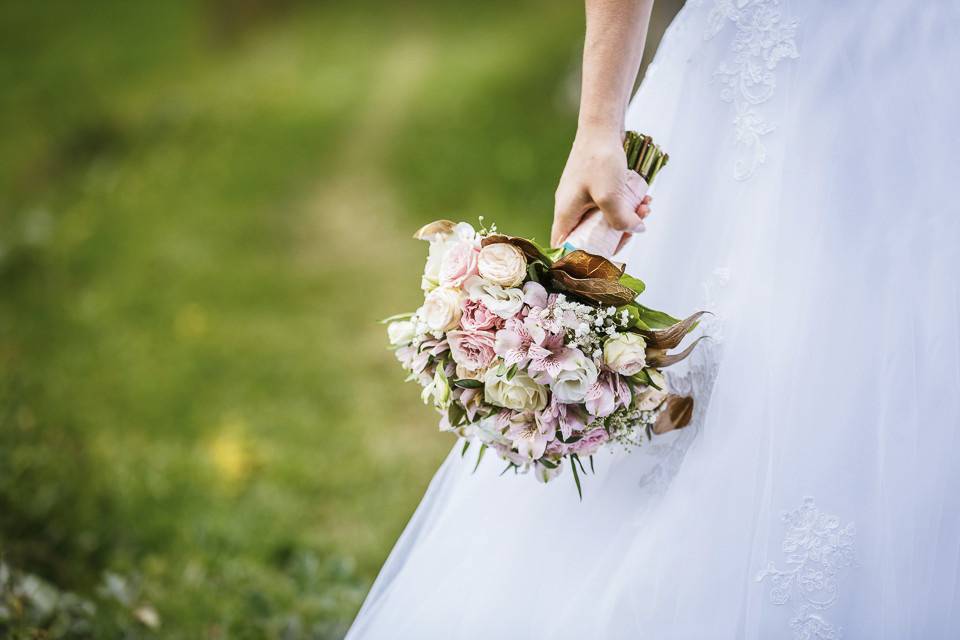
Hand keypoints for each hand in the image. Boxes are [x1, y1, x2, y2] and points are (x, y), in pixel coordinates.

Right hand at [551, 131, 651, 246]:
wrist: (601, 126)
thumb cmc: (599, 159)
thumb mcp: (609, 196)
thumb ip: (621, 220)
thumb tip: (635, 230)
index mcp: (566, 214)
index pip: (565, 246)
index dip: (582, 257)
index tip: (607, 256)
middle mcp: (571, 208)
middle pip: (591, 235)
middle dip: (617, 234)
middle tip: (636, 227)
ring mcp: (582, 196)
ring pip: (604, 218)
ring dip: (626, 217)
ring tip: (645, 208)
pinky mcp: (594, 186)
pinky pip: (609, 203)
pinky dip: (625, 204)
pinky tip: (642, 197)